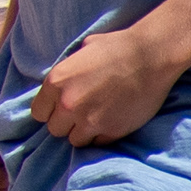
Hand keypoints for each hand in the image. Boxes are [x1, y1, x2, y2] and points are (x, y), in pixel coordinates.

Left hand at [31, 25, 177, 148]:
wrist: (151, 56)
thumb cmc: (116, 47)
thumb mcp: (80, 53)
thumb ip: (67, 74)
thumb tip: (62, 85)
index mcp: (56, 82)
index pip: (39, 112)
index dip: (51, 111)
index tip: (61, 109)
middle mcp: (68, 104)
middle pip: (55, 129)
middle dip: (66, 123)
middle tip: (81, 114)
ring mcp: (90, 120)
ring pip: (75, 140)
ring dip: (83, 132)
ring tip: (96, 119)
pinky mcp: (112, 131)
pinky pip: (98, 143)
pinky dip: (102, 136)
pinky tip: (111, 122)